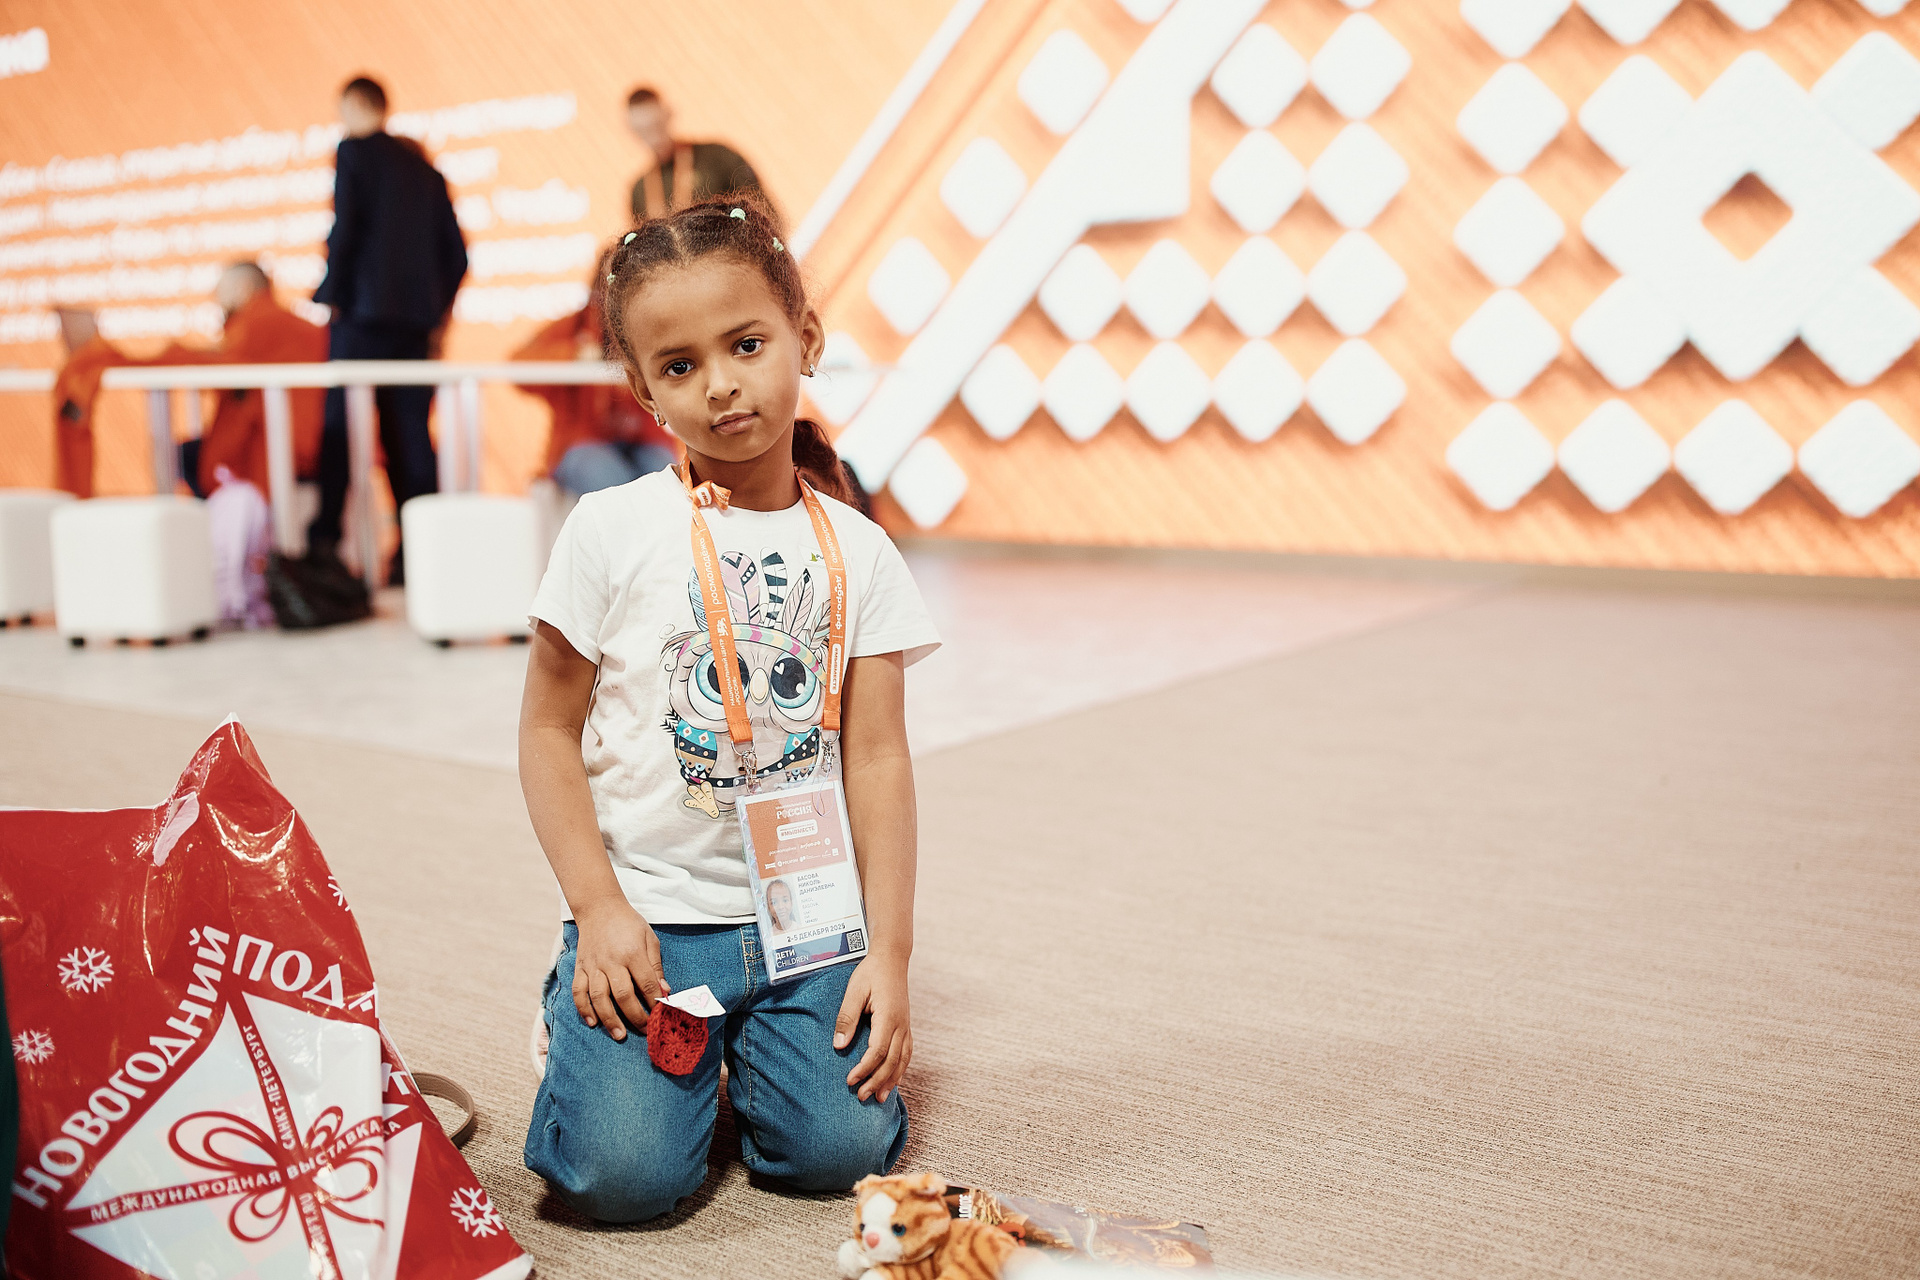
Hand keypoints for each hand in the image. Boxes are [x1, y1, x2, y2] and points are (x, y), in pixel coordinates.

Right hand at [571, 899, 670, 1040]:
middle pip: (623, 995)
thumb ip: (655, 966)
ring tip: (619, 1035)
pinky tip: (592, 1022)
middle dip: (635, 1016)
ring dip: (609, 1018)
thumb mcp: (649, 939)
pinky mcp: (580, 967)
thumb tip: (664, 992)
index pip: (646, 984)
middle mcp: (611, 961)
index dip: (654, 1002)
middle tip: (644, 1031)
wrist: (599, 908)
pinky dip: (583, 1008)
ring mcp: (593, 965)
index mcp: (632, 953)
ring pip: (599, 997)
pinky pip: (578, 991)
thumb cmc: (628, 924)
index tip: (661, 1016)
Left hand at [836, 955, 910, 1102]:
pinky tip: (894, 1080)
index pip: (877, 1051)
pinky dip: (901, 1070)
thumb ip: (847, 1018)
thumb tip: (839, 1046)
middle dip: (876, 1081)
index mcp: (888, 1017)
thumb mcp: (854, 992)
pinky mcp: (906, 1026)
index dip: (864, 1069)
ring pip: (902, 1060)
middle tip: (861, 1096)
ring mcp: (906, 1026)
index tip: (850, 1080)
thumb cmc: (871, 973)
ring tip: (879, 1098)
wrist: (892, 959)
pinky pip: (907, 1053)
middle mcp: (901, 1025)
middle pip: (892, 1061)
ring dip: (891, 1081)